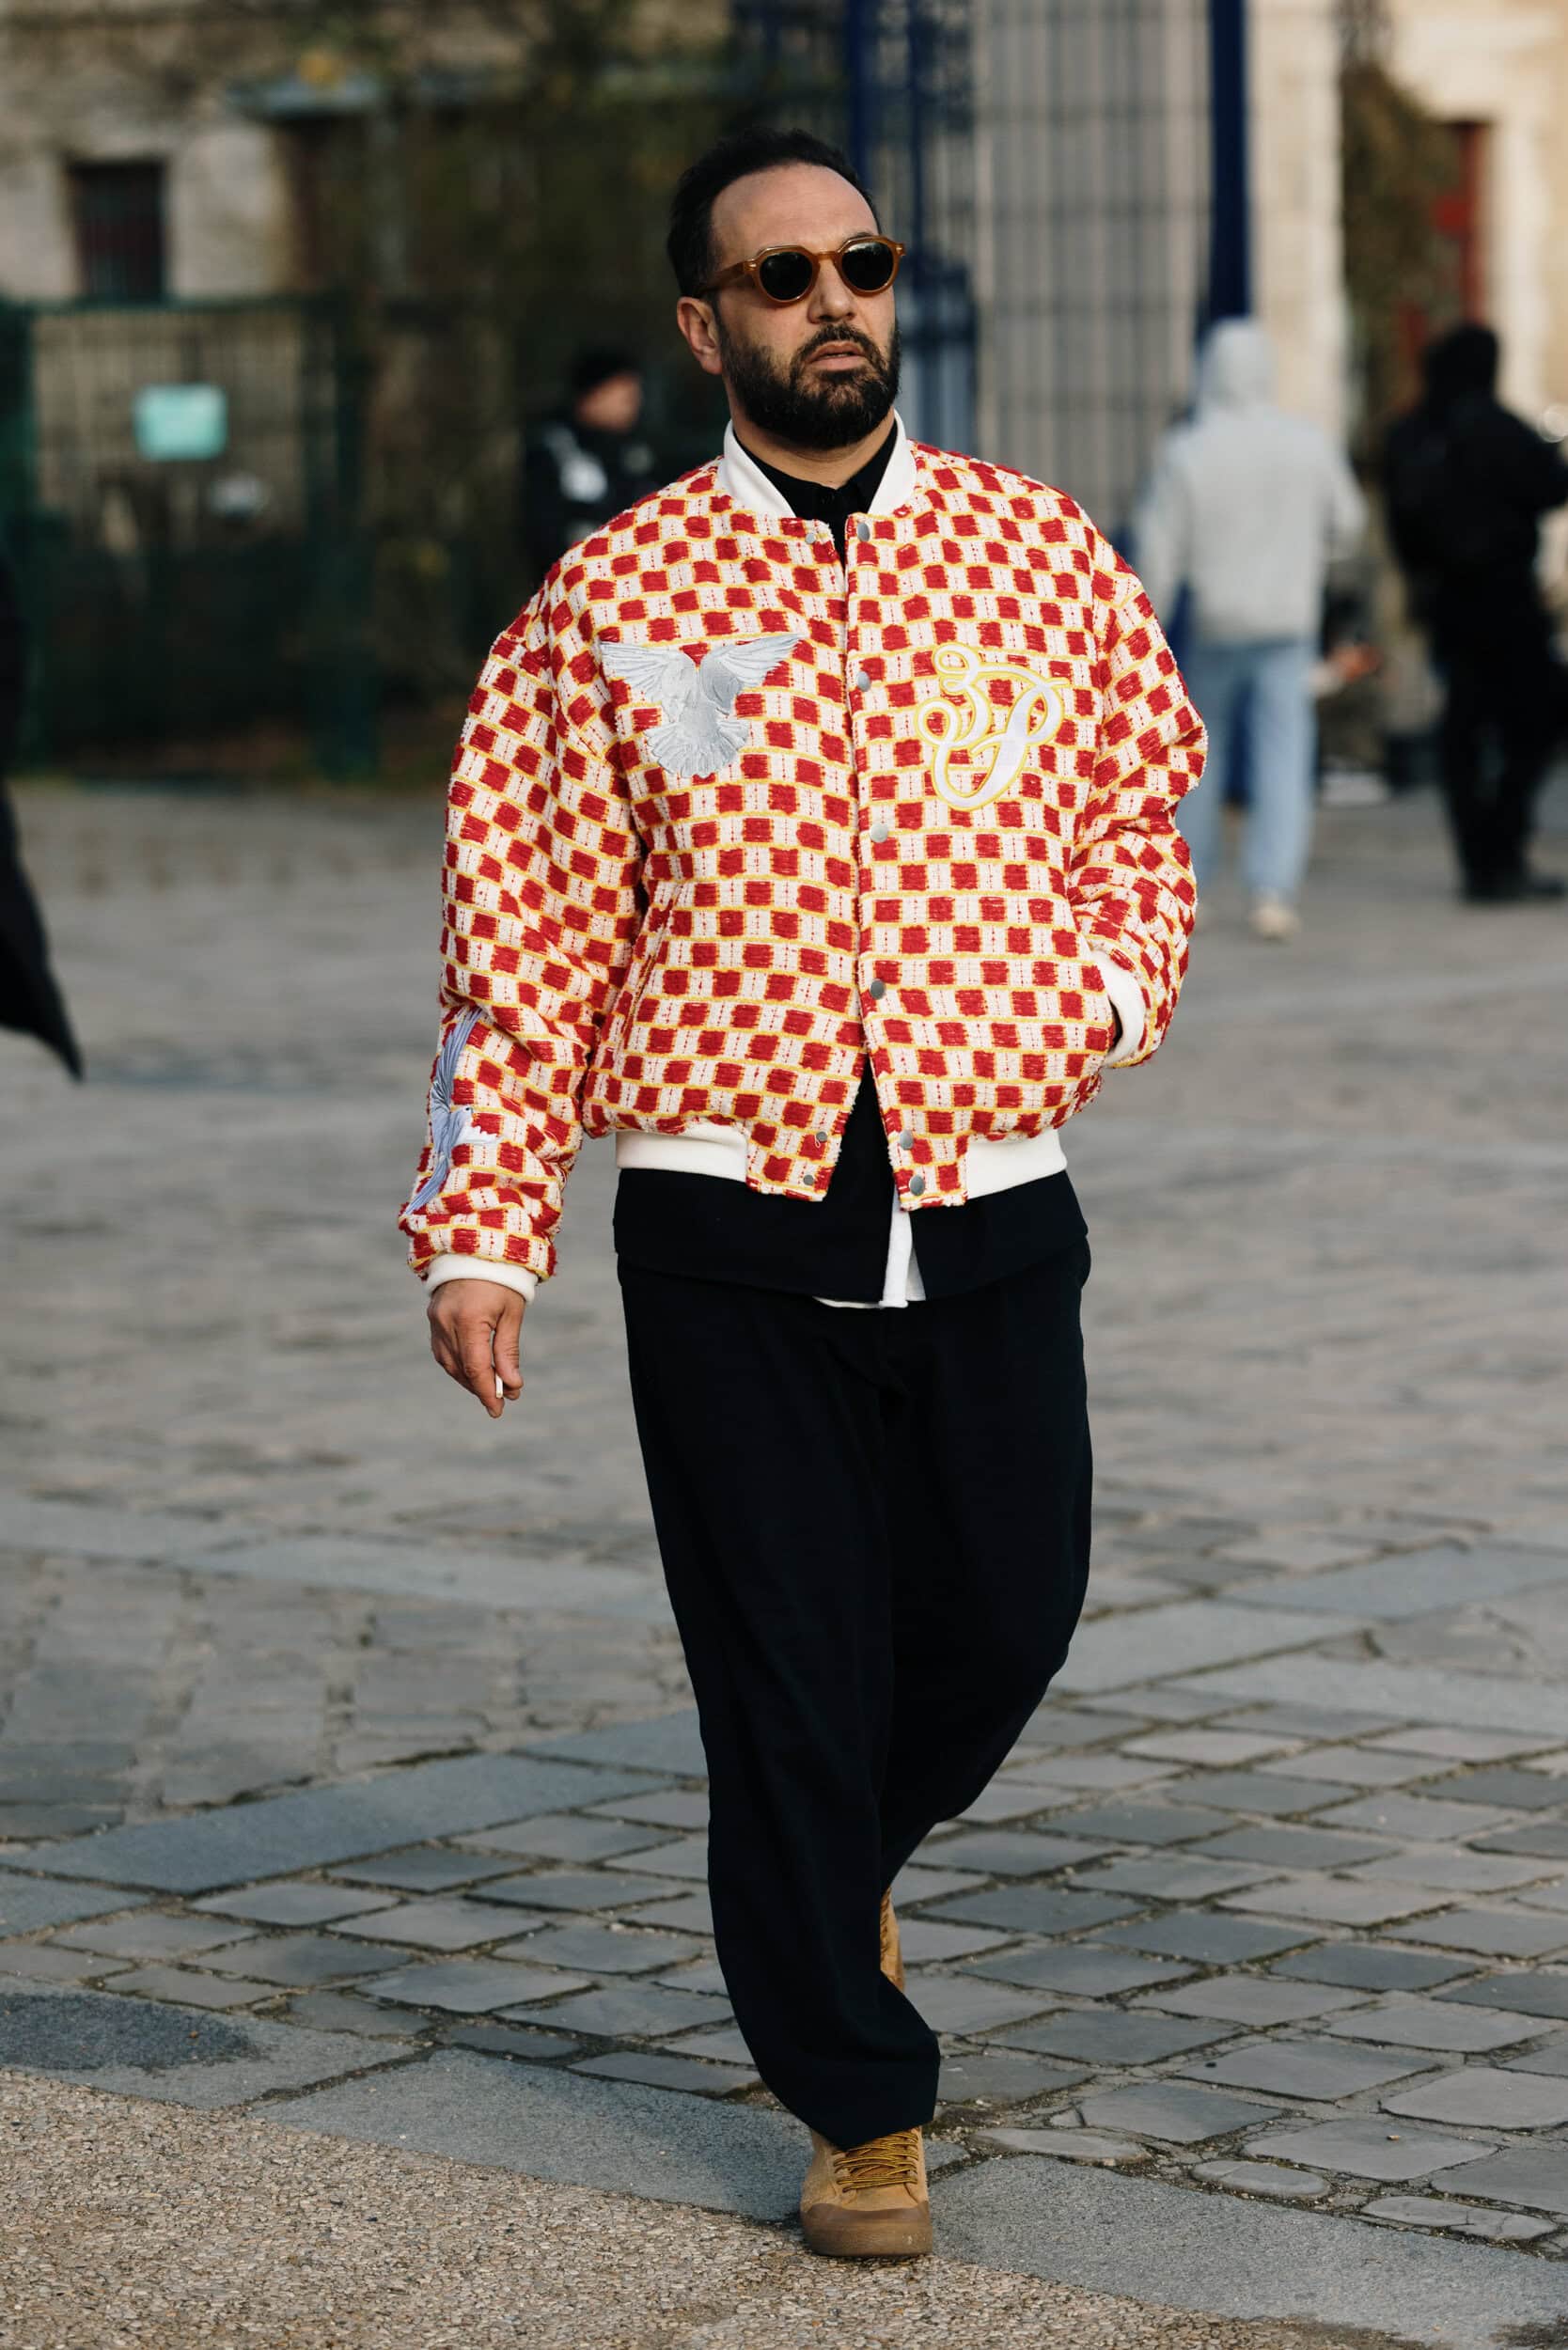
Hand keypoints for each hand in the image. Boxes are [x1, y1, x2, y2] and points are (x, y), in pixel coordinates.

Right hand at [427, 1280, 526, 1419]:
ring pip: (448, 1363)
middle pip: (460, 1369)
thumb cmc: (502, 1279)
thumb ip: (508, 1351)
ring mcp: (435, 1320)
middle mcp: (446, 1321)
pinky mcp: (433, 1317)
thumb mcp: (512, 1313)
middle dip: (480, 1388)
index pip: (476, 1368)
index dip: (487, 1392)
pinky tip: (472, 1370)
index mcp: (469, 1319)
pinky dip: (456, 1364)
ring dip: (468, 1379)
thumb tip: (511, 1386)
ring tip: (489, 1387)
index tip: (499, 1410)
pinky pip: (441, 1350)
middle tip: (502, 1400)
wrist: (476, 1247)